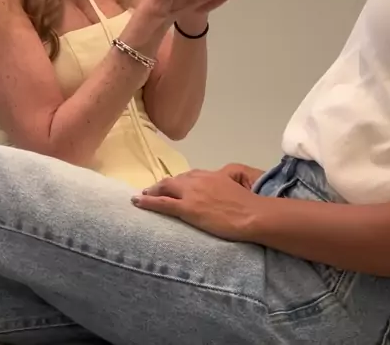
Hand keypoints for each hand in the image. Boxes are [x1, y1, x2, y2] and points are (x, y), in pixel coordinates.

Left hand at [131, 168, 267, 241]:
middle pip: (175, 180)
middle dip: (163, 185)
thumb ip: (227, 180)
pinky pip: (163, 204)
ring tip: (143, 195)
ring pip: (166, 188)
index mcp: (211, 175)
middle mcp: (198, 180)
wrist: (251, 214)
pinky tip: (137, 202)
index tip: (173, 186)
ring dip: (153, 191)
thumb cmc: (249, 204)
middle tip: (153, 190)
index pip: (190, 176)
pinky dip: (148, 202)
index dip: (179, 182)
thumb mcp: (239, 183)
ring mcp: (191, 194)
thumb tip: (223, 184)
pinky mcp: (187, 209)